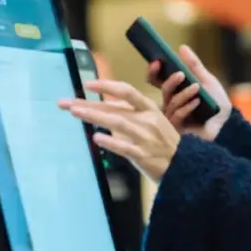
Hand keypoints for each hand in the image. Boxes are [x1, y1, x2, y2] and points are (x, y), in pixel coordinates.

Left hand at [58, 79, 181, 182]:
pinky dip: (111, 142)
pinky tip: (96, 138)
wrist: (185, 166)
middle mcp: (147, 120)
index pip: (126, 91)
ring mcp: (145, 138)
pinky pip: (125, 148)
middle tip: (65, 102)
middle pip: (114, 107)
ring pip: (118, 123)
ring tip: (75, 112)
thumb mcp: (151, 121)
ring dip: (95, 117)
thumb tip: (101, 107)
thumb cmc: (163, 142)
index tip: (88, 84)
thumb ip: (128, 113)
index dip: (107, 85)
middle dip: (88, 103)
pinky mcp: (143, 156)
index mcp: (149, 108)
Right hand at [147, 45, 232, 140]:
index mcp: (175, 91)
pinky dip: (187, 107)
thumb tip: (181, 47)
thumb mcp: (207, 81)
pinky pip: (177, 116)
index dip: (153, 71)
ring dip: (183, 94)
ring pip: (171, 102)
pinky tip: (197, 102)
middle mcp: (171, 103)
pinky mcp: (178, 129)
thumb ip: (194, 66)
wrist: (228, 125)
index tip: (157, 61)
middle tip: (181, 74)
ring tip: (197, 87)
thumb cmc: (216, 104)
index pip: (157, 80)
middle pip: (163, 90)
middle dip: (170, 81)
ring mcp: (173, 117)